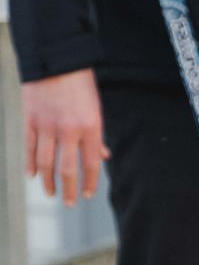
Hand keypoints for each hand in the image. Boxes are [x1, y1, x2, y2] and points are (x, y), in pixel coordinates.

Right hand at [21, 70, 109, 206]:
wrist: (55, 61)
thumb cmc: (80, 87)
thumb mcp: (95, 110)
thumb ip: (97, 136)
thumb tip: (104, 157)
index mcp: (90, 128)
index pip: (91, 164)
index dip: (89, 183)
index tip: (88, 195)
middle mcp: (69, 130)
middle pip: (67, 169)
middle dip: (69, 189)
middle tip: (69, 203)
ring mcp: (47, 125)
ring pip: (46, 162)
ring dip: (48, 181)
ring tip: (51, 193)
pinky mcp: (30, 119)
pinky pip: (30, 147)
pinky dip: (30, 164)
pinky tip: (32, 175)